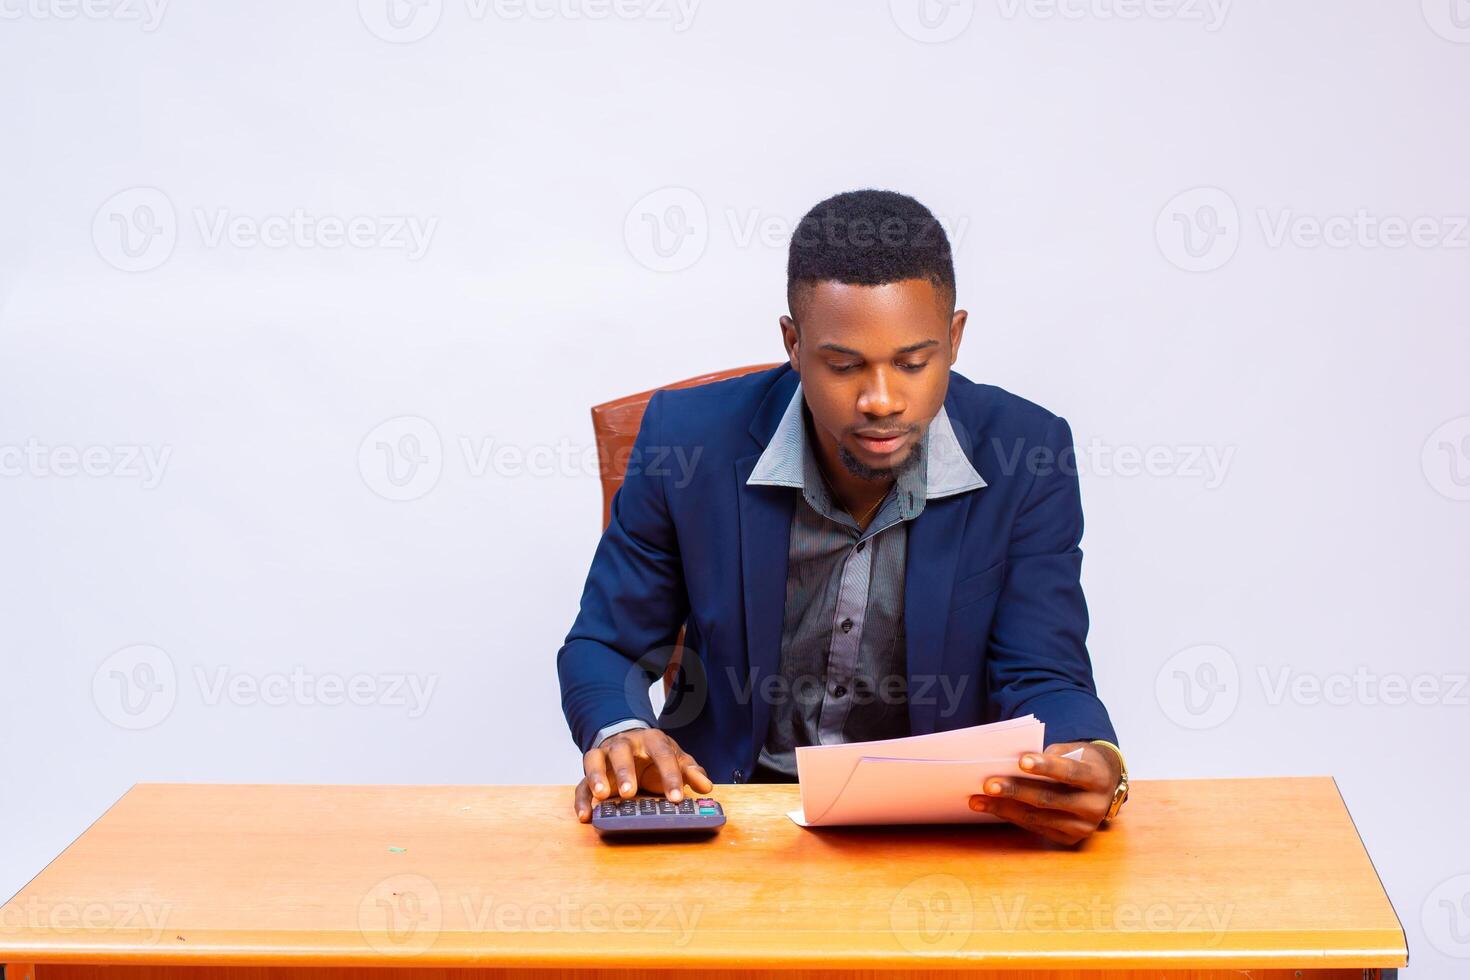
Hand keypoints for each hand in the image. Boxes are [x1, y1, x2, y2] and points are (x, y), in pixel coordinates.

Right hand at [573, 727, 714, 822]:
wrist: (632, 741)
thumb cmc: (655, 755)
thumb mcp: (677, 759)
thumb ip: (690, 771)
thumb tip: (706, 787)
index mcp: (651, 740)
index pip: (662, 754)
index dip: (670, 776)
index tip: (676, 799)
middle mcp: (625, 744)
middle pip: (622, 751)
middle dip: (625, 771)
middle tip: (630, 792)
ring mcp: (605, 756)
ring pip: (594, 759)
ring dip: (596, 776)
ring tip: (602, 796)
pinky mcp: (592, 772)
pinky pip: (581, 783)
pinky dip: (581, 799)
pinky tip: (586, 815)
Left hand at [968, 741, 1122, 845]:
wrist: (1106, 784)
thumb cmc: (1082, 761)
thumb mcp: (1075, 750)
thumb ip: (1052, 754)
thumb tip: (1014, 764)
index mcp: (1098, 779)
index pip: (1070, 772)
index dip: (1046, 767)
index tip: (1021, 761)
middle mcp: (1094, 806)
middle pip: (1049, 799)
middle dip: (1015, 791)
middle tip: (988, 784)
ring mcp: (1083, 826)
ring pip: (1039, 817)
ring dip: (1005, 809)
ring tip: (978, 800)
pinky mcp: (1071, 839)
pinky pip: (1037, 828)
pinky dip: (1013, 817)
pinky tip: (993, 809)